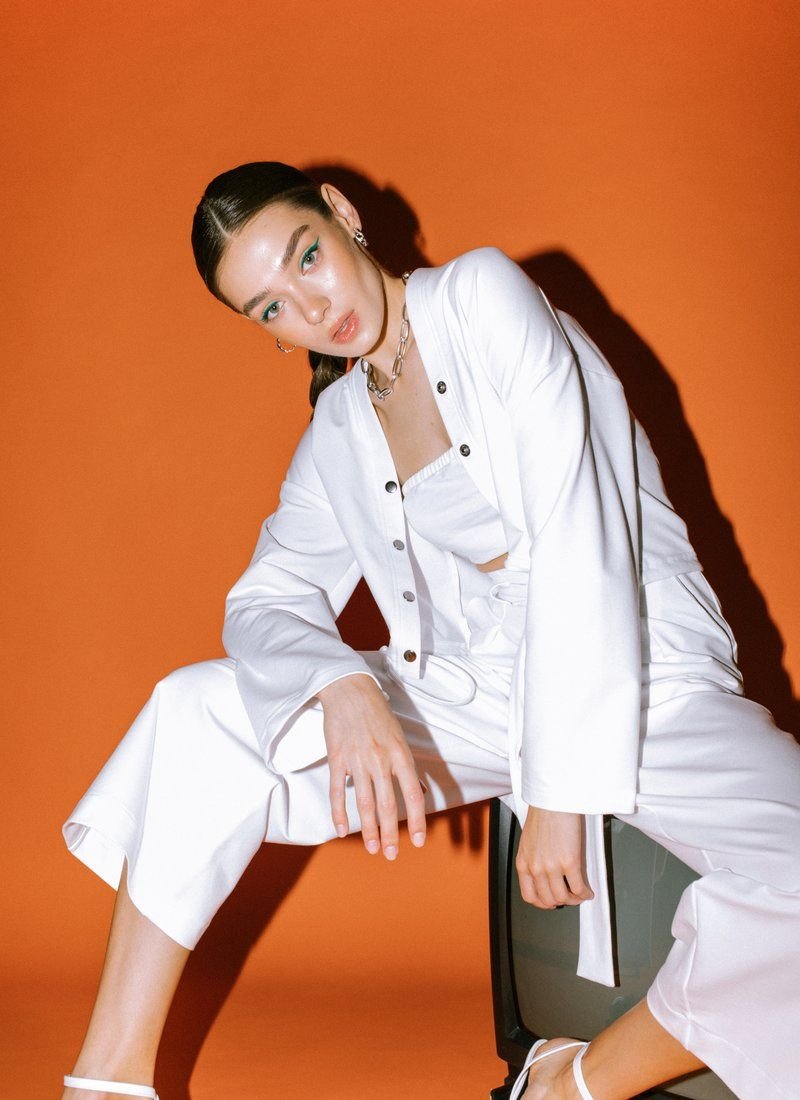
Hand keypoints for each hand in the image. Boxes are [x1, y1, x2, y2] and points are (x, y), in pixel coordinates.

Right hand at [316, 673, 426, 859]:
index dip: (417, 820)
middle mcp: (381, 760)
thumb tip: (417, 790)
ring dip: (368, 830)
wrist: (349, 690)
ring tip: (371, 848)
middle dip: (391, 834)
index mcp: (400, 754)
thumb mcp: (399, 736)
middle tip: (391, 854)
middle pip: (388, 806)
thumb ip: (406, 765)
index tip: (418, 840)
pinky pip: (338, 791)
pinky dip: (339, 813)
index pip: (413, 795)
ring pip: (364, 804)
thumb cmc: (377, 711)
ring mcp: (357, 761)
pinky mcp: (337, 759)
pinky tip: (341, 830)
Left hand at [515, 805, 594, 907]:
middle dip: (561, 901)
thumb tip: (544, 874)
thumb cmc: (543, 815)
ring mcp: (551, 867)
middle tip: (569, 897)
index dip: (543, 903)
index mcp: (523, 863)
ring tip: (580, 894)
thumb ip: (533, 860)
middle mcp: (535, 868)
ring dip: (574, 899)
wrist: (552, 801)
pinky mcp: (569, 862)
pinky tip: (588, 891)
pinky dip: (584, 893)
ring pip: (563, 898)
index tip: (551, 901)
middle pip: (548, 900)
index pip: (529, 896)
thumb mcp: (529, 842)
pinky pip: (578, 887)